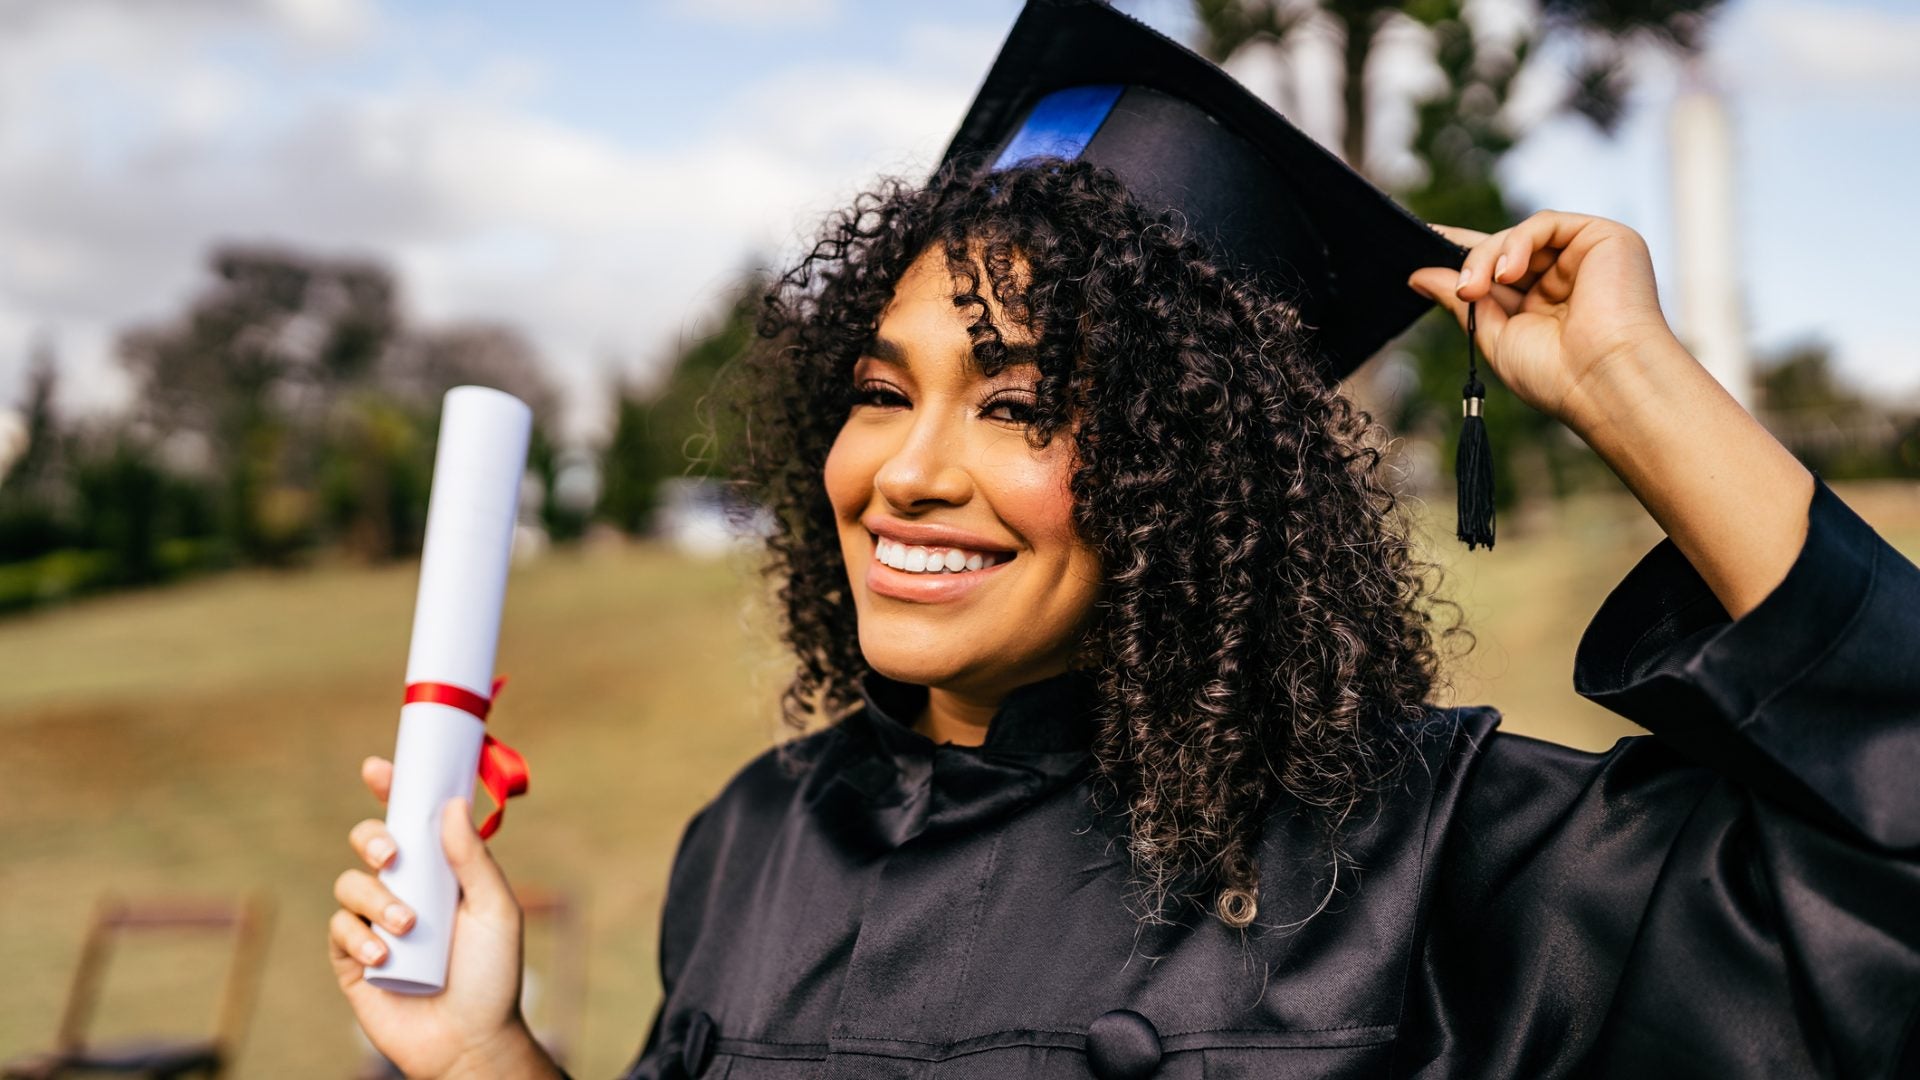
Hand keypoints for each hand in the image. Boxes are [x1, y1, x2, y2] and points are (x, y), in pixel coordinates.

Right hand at [329, 756, 547, 1078]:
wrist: (471, 1040)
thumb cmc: (493, 976)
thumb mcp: (495, 910)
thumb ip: (472, 859)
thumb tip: (449, 806)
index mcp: (441, 872)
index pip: (411, 822)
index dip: (391, 791)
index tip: (377, 769)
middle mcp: (406, 890)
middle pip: (369, 842)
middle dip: (372, 837)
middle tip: (392, 854)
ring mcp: (376, 924)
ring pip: (350, 884)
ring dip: (376, 898)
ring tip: (407, 926)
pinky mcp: (353, 960)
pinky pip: (338, 930)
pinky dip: (359, 936)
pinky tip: (385, 956)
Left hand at [1406, 210, 1680, 427]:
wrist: (1605, 382)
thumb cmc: (1556, 375)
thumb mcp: (1494, 336)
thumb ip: (1461, 301)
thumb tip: (1419, 275)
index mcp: (1543, 304)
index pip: (1497, 269)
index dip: (1461, 257)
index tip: (1420, 248)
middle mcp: (1565, 277)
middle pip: (1502, 250)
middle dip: (1471, 265)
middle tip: (1461, 292)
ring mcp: (1584, 256)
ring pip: (1519, 235)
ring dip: (1488, 257)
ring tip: (1477, 289)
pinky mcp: (1604, 237)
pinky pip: (1545, 223)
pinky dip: (1517, 243)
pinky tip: (1507, 274)